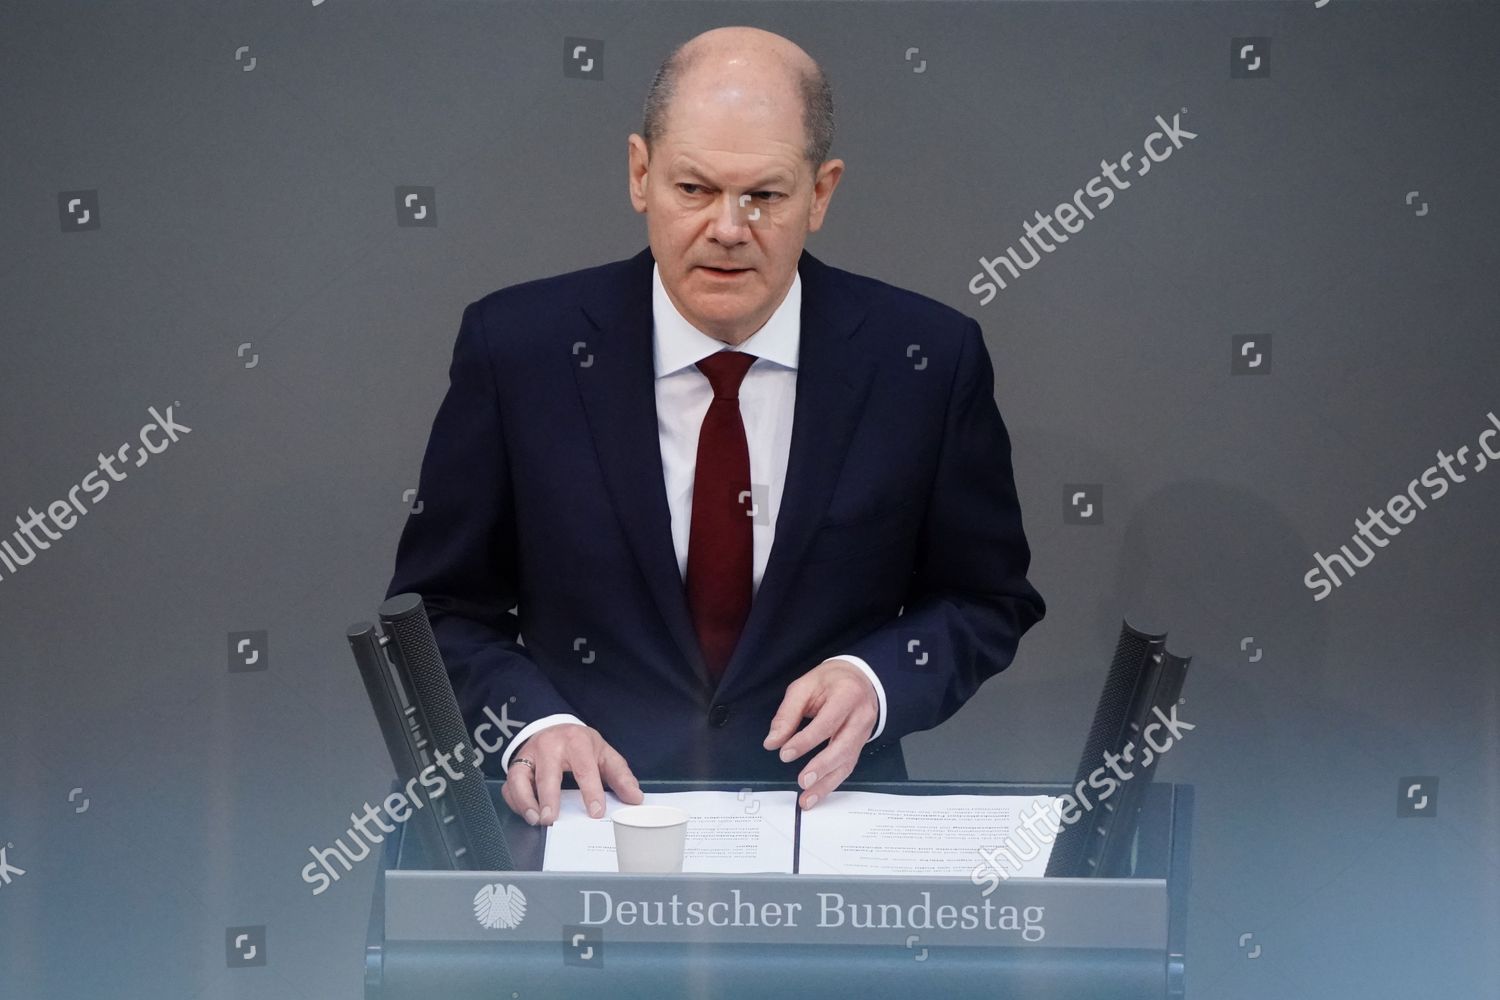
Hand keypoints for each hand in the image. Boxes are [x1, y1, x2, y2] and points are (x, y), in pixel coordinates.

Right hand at [501, 723, 642, 826]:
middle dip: (548, 797)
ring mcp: (529, 754)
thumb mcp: (604, 754)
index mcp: (576, 742)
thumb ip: (620, 775)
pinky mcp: (516, 764)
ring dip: (525, 800)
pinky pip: (510, 785)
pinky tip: (527, 814)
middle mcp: (549, 746)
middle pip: (547, 773)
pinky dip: (515, 801)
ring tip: (535, 819)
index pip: (584, 768)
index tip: (595, 812)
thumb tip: (635, 798)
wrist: (555, 727)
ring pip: (520, 777)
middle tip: (551, 819)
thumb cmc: (581, 745)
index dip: (591, 791)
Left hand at [763, 658, 878, 809]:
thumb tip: (772, 742)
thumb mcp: (804, 686)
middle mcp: (861, 717)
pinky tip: (816, 794)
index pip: (827, 722)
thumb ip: (788, 714)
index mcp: (847, 695)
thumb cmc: (829, 682)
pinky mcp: (861, 746)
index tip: (785, 753)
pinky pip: (847, 767)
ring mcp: (865, 733)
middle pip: (843, 747)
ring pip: (847, 762)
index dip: (806, 741)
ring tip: (807, 799)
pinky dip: (831, 783)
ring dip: (826, 784)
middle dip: (822, 767)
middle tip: (802, 781)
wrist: (860, 679)